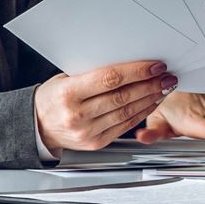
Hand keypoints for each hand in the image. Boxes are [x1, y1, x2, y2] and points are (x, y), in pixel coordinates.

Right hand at [34, 60, 177, 151]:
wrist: (38, 125)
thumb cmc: (53, 96)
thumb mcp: (66, 78)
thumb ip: (92, 72)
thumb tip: (127, 60)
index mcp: (68, 93)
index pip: (109, 79)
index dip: (136, 71)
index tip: (155, 65)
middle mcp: (77, 115)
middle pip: (122, 97)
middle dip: (149, 85)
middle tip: (166, 76)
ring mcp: (87, 132)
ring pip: (127, 113)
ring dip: (149, 99)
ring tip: (163, 88)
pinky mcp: (96, 143)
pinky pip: (124, 126)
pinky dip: (141, 113)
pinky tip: (150, 103)